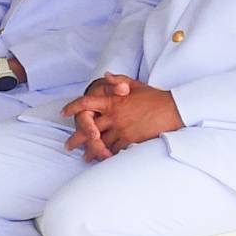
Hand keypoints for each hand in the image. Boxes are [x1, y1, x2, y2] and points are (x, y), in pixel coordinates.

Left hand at [63, 73, 181, 159]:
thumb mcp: (135, 84)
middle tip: (67, 146)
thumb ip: (118, 80)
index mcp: (112, 101)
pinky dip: (108, 155)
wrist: (173, 109)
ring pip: (100, 142)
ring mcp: (121, 128)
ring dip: (91, 150)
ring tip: (85, 158)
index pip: (85, 103)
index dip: (72, 108)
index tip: (63, 113)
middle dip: (77, 138)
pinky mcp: (130, 139)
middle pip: (88, 128)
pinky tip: (103, 160)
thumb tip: (105, 75)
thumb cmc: (154, 96)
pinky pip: (114, 149)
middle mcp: (113, 115)